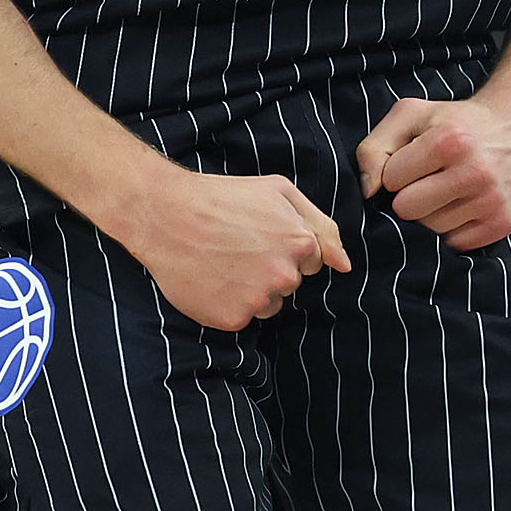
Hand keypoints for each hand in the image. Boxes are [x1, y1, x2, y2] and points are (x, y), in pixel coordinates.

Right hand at [120, 165, 349, 331]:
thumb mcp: (278, 192)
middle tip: (236, 246)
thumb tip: (345, 264)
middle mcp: (284, 274)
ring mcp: (258, 299)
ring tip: (222, 262)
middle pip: (290, 284)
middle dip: (270, 268)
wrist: (165, 214)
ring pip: (269, 304)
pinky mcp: (233, 319)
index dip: (284, 247)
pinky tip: (211, 279)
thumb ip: (320, 225)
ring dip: (251, 290)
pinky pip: (242, 318)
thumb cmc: (222, 197)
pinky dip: (228, 304)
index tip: (257, 234)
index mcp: (300, 242)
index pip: (311, 261)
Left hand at [358, 88, 510, 248]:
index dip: (396, 171)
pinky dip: (453, 228)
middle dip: (409, 196)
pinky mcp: (502, 224)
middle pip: (407, 210)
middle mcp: (474, 172)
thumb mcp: (411, 115)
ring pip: (429, 230)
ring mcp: (491, 201)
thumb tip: (368, 191)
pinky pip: (454, 244)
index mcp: (448, 141)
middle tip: (428, 179)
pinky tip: (463, 204)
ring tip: (448, 190)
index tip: (414, 161)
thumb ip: (375, 147)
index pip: (391, 179)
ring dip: (431, 214)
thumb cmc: (456, 122)